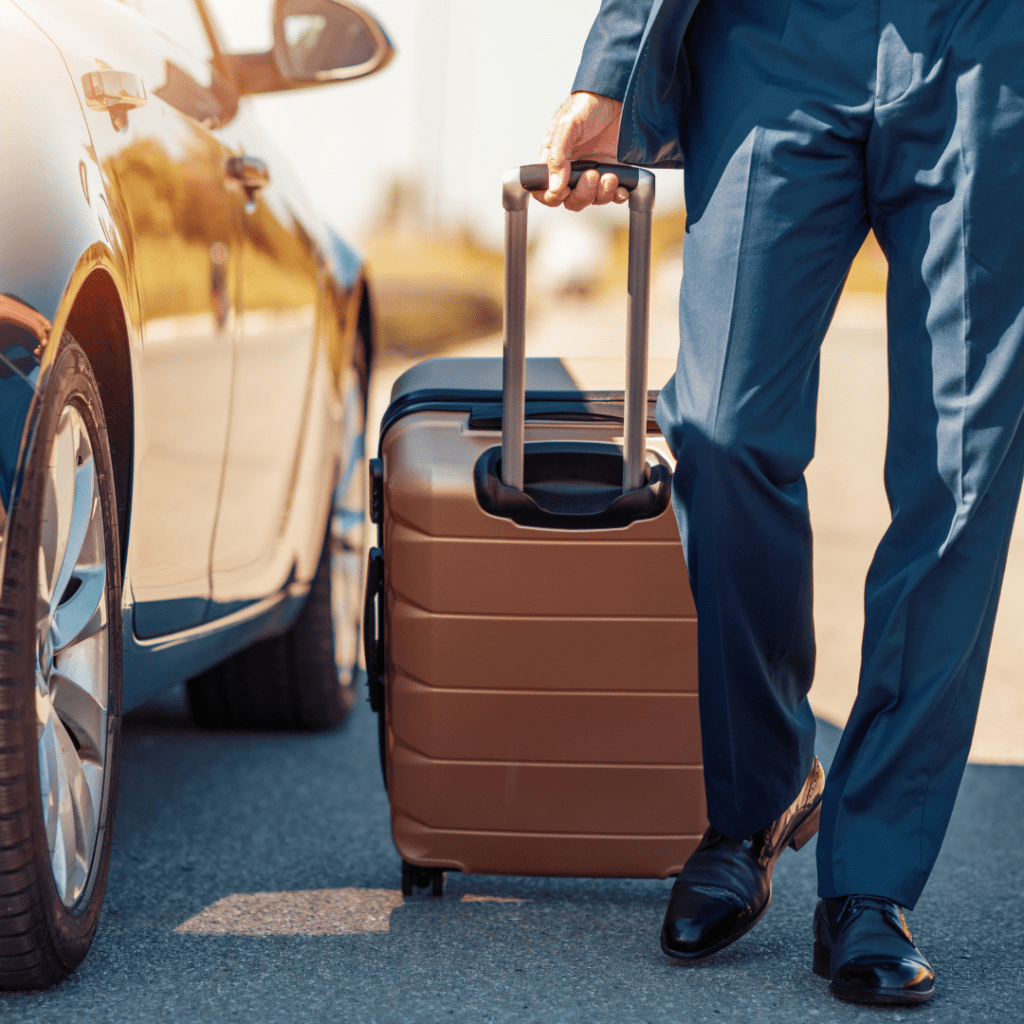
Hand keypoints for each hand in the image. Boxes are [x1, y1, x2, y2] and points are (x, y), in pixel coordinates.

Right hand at [535, 91, 627, 210]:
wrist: (620, 96)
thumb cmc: (589, 105)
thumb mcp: (567, 124)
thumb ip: (557, 156)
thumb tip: (554, 186)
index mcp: (555, 160)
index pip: (544, 190)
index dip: (551, 196)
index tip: (563, 189)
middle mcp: (572, 171)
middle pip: (570, 200)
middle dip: (582, 194)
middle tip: (592, 175)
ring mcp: (593, 174)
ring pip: (592, 200)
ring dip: (601, 194)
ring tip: (609, 175)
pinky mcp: (613, 173)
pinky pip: (613, 195)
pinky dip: (617, 195)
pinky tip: (620, 185)